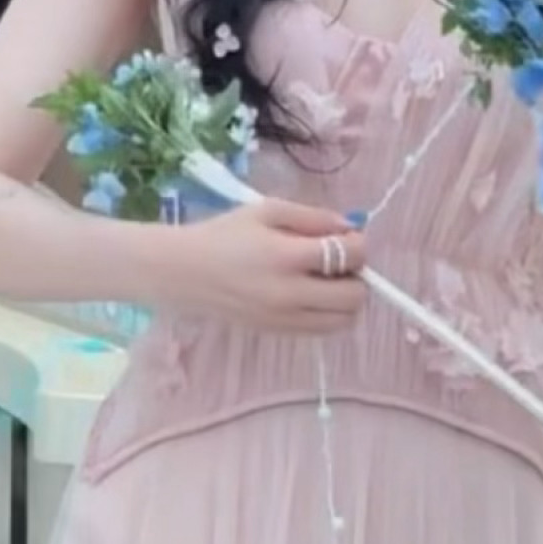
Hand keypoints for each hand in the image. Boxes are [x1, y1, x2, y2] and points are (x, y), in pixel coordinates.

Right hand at [158, 199, 367, 336]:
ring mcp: (284, 319)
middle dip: (357, 275)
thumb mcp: (267, 210)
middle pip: (354, 296)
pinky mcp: (277, 334)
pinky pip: (321, 330)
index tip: (349, 236)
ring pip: (343, 321)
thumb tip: (350, 227)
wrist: (183, 272)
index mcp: (287, 257)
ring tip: (326, 279)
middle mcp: (290, 294)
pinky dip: (328, 314)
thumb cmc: (224, 234)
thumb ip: (312, 216)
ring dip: (346, 299)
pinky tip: (310, 293)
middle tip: (340, 260)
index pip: (349, 256)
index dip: (359, 244)